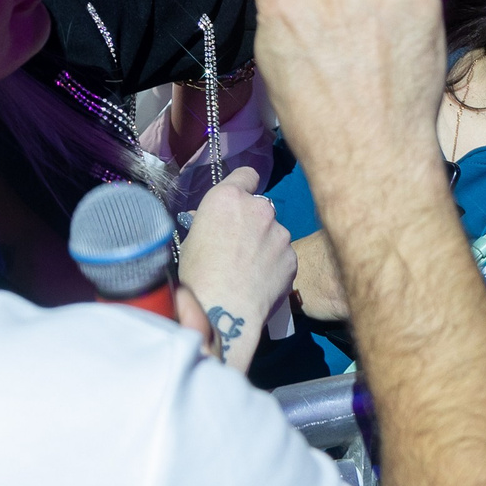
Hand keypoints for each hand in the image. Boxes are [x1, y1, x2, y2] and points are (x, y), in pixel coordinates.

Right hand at [176, 167, 295, 373]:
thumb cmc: (198, 275)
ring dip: (266, 245)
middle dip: (253, 222)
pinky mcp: (293, 257)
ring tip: (251, 271)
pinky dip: (276, 266)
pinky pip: (284, 256)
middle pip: (260, 208)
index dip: (244, 186)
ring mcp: (280, 233)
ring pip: (274, 233)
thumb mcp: (192, 240)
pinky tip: (262, 283)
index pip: (247, 175)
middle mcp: (259, 208)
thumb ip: (209, 222)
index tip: (241, 202)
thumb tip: (211, 222)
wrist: (223, 311)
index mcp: (228, 198)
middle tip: (240, 247)